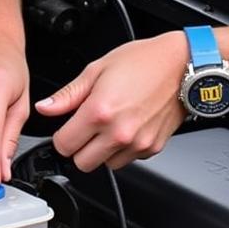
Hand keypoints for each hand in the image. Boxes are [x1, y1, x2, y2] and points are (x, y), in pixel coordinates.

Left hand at [35, 32, 187, 170]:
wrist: (182, 65)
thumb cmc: (143, 61)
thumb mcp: (97, 69)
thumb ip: (68, 94)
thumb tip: (46, 108)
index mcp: (99, 111)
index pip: (63, 145)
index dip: (62, 135)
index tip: (68, 126)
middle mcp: (118, 132)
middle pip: (82, 163)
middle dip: (79, 147)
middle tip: (87, 127)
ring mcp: (137, 144)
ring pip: (106, 165)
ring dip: (102, 151)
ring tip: (111, 124)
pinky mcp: (152, 148)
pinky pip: (128, 159)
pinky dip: (123, 149)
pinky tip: (128, 126)